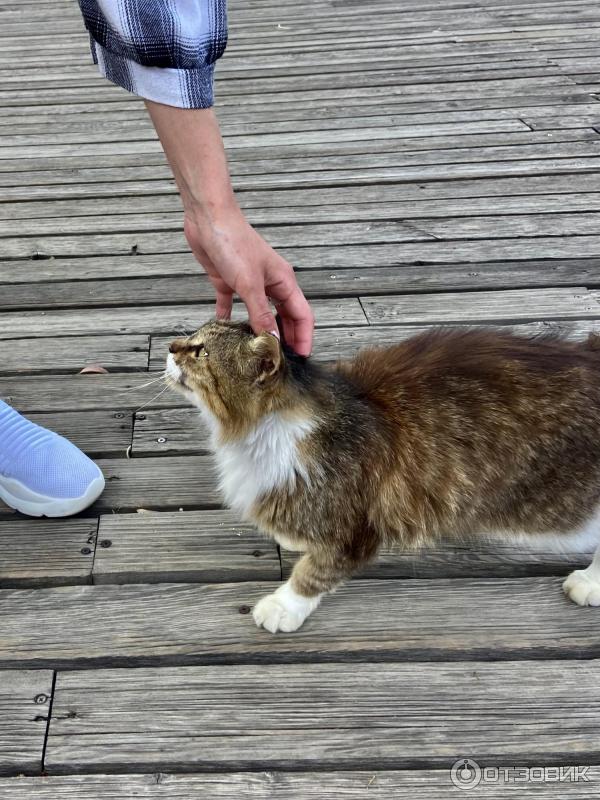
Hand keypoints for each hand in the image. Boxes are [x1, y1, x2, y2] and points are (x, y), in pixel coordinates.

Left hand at [143, 101, 313, 354]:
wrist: (207, 217)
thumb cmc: (233, 242)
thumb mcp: (249, 283)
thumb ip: (261, 314)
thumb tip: (273, 341)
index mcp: (283, 281)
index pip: (302, 314)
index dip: (304, 336)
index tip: (303, 358)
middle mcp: (270, 284)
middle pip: (284, 316)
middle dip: (286, 338)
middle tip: (282, 362)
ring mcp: (249, 283)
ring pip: (261, 313)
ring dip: (261, 331)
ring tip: (257, 353)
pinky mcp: (228, 282)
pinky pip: (233, 306)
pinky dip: (231, 319)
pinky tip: (226, 334)